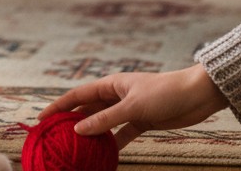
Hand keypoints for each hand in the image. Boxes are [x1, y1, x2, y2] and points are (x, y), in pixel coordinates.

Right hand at [38, 63, 228, 148]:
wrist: (198, 95)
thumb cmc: (164, 93)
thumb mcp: (132, 107)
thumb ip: (105, 120)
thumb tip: (78, 130)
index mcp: (110, 84)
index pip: (77, 95)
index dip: (58, 107)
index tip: (42, 119)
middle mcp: (116, 96)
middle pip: (88, 110)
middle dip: (71, 123)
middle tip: (54, 137)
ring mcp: (128, 109)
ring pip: (103, 124)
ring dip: (91, 135)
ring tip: (75, 149)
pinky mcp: (141, 122)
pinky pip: (121, 134)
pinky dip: (112, 144)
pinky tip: (103, 156)